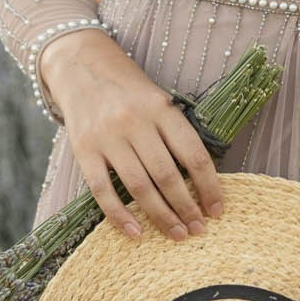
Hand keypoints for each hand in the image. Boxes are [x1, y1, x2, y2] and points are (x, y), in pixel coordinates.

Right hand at [40, 28, 223, 240]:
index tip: (218, 210)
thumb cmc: (129, 90)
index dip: (209, 186)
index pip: (194, 154)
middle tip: (198, 230)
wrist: (81, 66)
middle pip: (167, 175)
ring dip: (161, 216)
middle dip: (187, 207)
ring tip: (177, 234)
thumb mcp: (159, 100)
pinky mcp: (83, 150)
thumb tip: (202, 182)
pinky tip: (136, 233)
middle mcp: (134, 122)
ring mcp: (107, 137)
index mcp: (161, 108)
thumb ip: (176, 133)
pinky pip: (102, 191)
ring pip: (139, 186)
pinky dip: (120, 216)